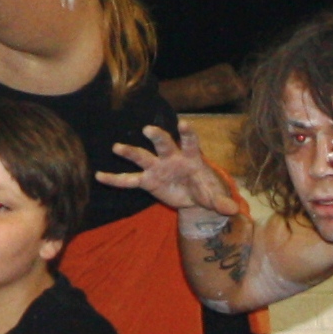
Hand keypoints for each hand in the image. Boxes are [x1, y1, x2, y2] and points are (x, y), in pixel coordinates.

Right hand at [101, 126, 245, 219]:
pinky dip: (115, 179)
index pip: (189, 142)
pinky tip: (99, 176)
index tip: (183, 123)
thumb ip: (221, 202)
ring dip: (130, 152)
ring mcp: (157, 168)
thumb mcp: (215, 197)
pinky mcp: (147, 181)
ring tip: (116, 147)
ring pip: (142, 157)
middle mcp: (172, 158)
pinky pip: (129, 180)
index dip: (187, 133)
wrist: (194, 196)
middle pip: (164, 144)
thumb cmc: (205, 190)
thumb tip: (232, 210)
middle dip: (158, 137)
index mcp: (191, 158)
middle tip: (149, 129)